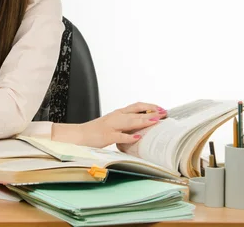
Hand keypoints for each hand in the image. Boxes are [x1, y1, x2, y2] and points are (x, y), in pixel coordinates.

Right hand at [52, 102, 166, 147]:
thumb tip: (141, 127)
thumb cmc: (95, 131)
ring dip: (143, 121)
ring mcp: (111, 126)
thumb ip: (125, 124)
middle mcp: (115, 117)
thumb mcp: (112, 124)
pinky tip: (138, 137)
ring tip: (155, 121)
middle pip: (136, 112)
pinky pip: (119, 136)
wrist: (78, 135)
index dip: (150, 106)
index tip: (161, 109)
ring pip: (129, 121)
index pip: (136, 106)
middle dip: (151, 112)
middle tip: (164, 114)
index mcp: (117, 113)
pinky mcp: (106, 136)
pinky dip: (129, 136)